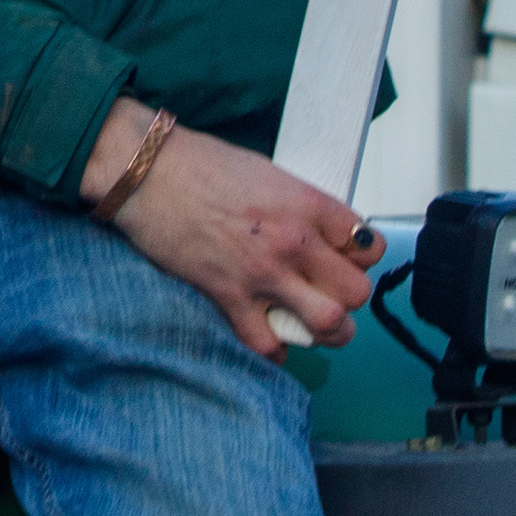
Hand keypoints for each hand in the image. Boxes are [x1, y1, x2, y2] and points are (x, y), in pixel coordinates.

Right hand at [79, 98, 374, 359]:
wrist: (147, 173)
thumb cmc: (200, 165)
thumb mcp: (267, 173)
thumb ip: (300, 207)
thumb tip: (320, 237)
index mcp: (306, 203)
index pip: (369, 245)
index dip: (361, 257)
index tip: (346, 258)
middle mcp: (293, 240)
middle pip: (357, 292)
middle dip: (348, 298)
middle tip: (329, 293)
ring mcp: (262, 271)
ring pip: (328, 324)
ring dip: (326, 331)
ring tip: (313, 324)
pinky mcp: (229, 295)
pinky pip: (268, 344)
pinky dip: (275, 350)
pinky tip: (272, 337)